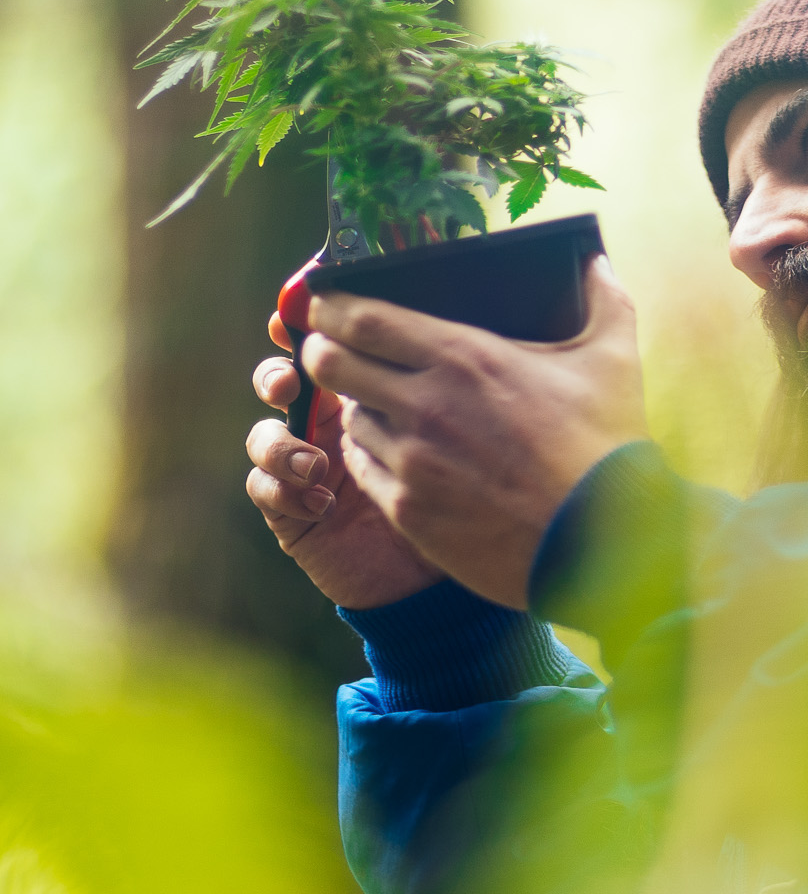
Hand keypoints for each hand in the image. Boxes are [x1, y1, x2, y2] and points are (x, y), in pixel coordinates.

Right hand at [245, 310, 443, 608]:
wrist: (441, 574)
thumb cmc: (459, 495)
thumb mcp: (455, 435)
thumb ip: (439, 389)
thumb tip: (441, 334)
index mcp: (362, 394)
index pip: (326, 350)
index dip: (302, 328)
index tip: (294, 318)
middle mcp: (325, 424)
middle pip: (278, 381)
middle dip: (275, 376)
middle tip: (290, 385)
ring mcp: (303, 466)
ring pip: (264, 435)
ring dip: (281, 443)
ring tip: (317, 466)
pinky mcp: (289, 510)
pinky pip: (263, 488)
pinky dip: (283, 490)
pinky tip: (322, 505)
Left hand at [299, 254, 648, 608]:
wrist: (602, 543)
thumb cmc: (606, 450)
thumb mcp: (613, 362)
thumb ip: (603, 301)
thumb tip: (599, 262)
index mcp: (464, 358)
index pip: (363, 318)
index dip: (332, 306)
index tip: (327, 303)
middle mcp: (426, 405)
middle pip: (332, 363)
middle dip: (323, 351)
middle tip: (332, 349)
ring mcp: (413, 462)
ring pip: (348, 419)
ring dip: (357, 407)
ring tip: (380, 406)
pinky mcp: (410, 512)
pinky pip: (363, 470)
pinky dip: (370, 455)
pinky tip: (393, 452)